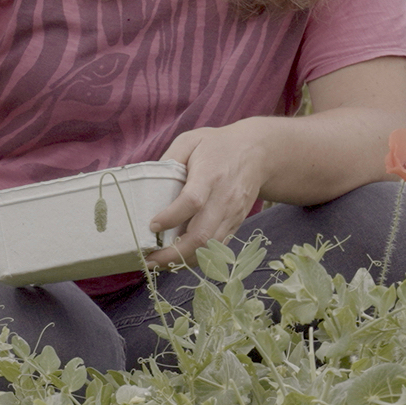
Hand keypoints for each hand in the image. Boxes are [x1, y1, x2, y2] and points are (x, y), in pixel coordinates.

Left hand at [150, 121, 271, 266]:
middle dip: (173, 253)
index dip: (171, 217)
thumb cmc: (218, 146)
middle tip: (149, 260)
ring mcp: (232, 214)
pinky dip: (197, 257)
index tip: (152, 225)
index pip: (192, 202)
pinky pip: (217, 247)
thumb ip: (169, 159)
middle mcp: (224, 198)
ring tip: (159, 263)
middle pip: (202, 234)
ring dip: (183, 260)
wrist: (257, 153)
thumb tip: (148, 182)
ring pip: (209, 247)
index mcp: (210, 175)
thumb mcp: (191, 141)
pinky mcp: (236, 224)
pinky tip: (178, 259)